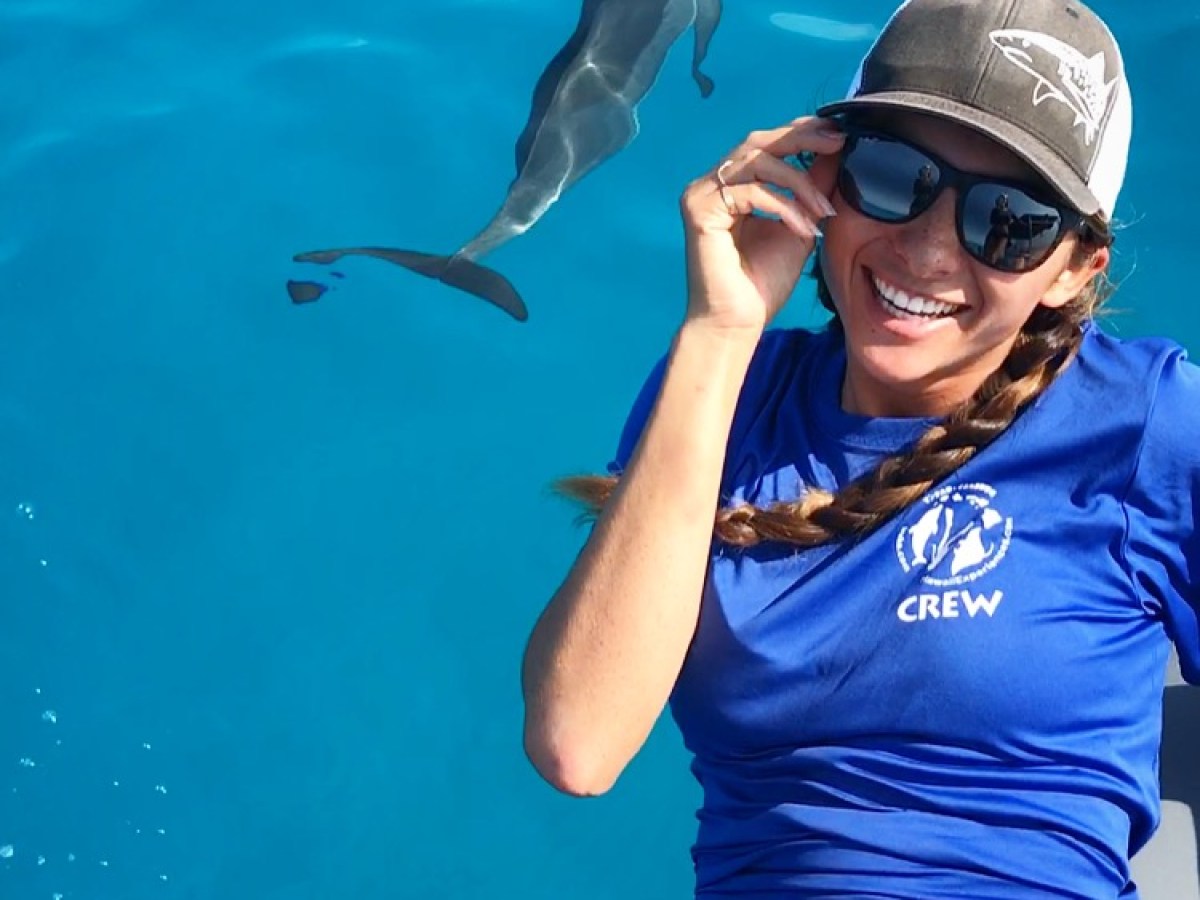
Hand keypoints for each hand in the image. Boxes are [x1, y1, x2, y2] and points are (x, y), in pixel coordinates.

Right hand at [679, 117, 844, 334]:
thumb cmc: (762, 283)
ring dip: (798, 182)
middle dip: (802, 138)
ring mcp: (702, 194)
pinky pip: (749, 191)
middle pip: (758, 141)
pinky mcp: (698, 209)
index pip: (766, 144)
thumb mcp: (800, 225)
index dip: (801, 132)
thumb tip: (836, 151)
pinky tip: (801, 229)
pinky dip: (782, 206)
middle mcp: (713, 184)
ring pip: (756, 161)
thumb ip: (813, 189)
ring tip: (823, 210)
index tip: (839, 134)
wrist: (737, 323)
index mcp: (733, 186)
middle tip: (837, 142)